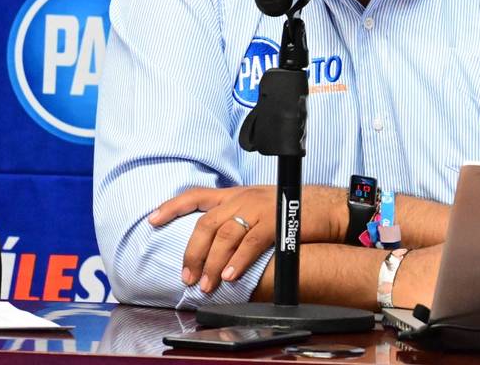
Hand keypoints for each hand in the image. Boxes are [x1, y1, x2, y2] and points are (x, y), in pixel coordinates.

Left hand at [149, 185, 346, 293]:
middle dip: (192, 252)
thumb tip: (214, 242)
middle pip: (206, 224)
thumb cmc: (293, 209)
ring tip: (208, 284)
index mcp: (236, 194)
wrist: (326, 206)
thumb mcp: (259, 204)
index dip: (172, 207)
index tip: (152, 219)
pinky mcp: (275, 221)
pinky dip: (238, 261)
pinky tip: (231, 276)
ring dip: (213, 264)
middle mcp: (242, 198)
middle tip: (187, 276)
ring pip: (225, 236)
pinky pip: (251, 243)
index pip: (196, 195)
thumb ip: (237, 216)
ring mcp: (258, 209)